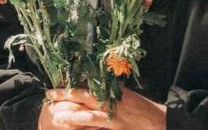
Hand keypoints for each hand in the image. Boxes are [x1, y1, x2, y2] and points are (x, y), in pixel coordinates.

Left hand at [45, 88, 165, 129]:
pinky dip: (85, 127)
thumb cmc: (138, 106)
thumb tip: (85, 84)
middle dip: (65, 95)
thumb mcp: (120, 93)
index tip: (56, 82)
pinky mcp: (116, 127)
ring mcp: (114, 116)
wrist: (158, 120)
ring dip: (71, 116)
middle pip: (83, 95)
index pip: (86, 84)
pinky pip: (98, 126)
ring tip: (57, 117)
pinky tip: (75, 128)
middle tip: (49, 94)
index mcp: (110, 89)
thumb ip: (104, 90)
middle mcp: (110, 101)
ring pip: (88, 115)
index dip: (70, 84)